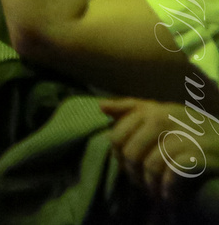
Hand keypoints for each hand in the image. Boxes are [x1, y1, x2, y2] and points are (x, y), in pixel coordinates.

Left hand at [103, 97, 217, 197]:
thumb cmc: (196, 132)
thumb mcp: (167, 115)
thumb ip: (134, 109)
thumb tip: (101, 107)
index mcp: (157, 109)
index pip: (118, 134)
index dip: (118, 157)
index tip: (127, 169)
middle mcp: (169, 118)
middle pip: (131, 152)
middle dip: (133, 174)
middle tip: (141, 186)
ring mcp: (186, 135)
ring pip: (150, 165)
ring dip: (151, 185)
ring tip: (155, 193)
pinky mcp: (202, 153)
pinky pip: (172, 174)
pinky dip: (168, 190)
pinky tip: (169, 197)